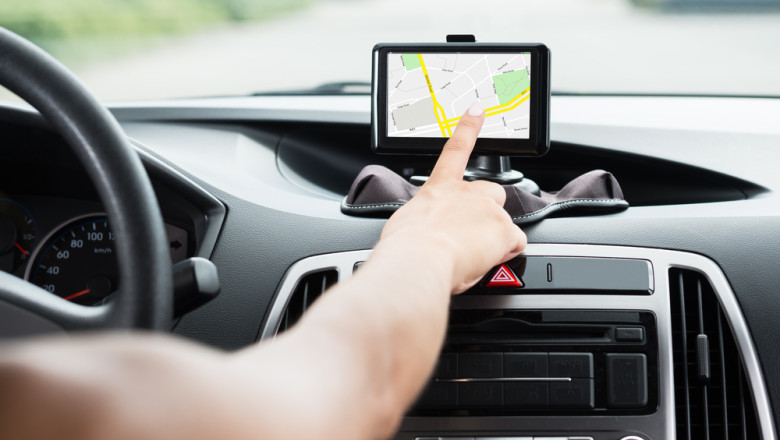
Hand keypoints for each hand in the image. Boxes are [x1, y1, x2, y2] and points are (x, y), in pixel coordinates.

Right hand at [379, 102, 526, 292]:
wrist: (419, 259)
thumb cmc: (407, 248)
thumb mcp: (408, 225)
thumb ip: (426, 220)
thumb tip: (430, 230)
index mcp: (439, 188)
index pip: (455, 150)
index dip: (468, 128)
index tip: (477, 111)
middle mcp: (466, 193)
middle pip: (491, 193)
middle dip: (488, 211)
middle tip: (471, 234)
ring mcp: (488, 209)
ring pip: (503, 223)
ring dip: (493, 238)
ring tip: (470, 255)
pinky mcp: (504, 229)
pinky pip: (515, 242)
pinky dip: (506, 251)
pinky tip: (489, 259)